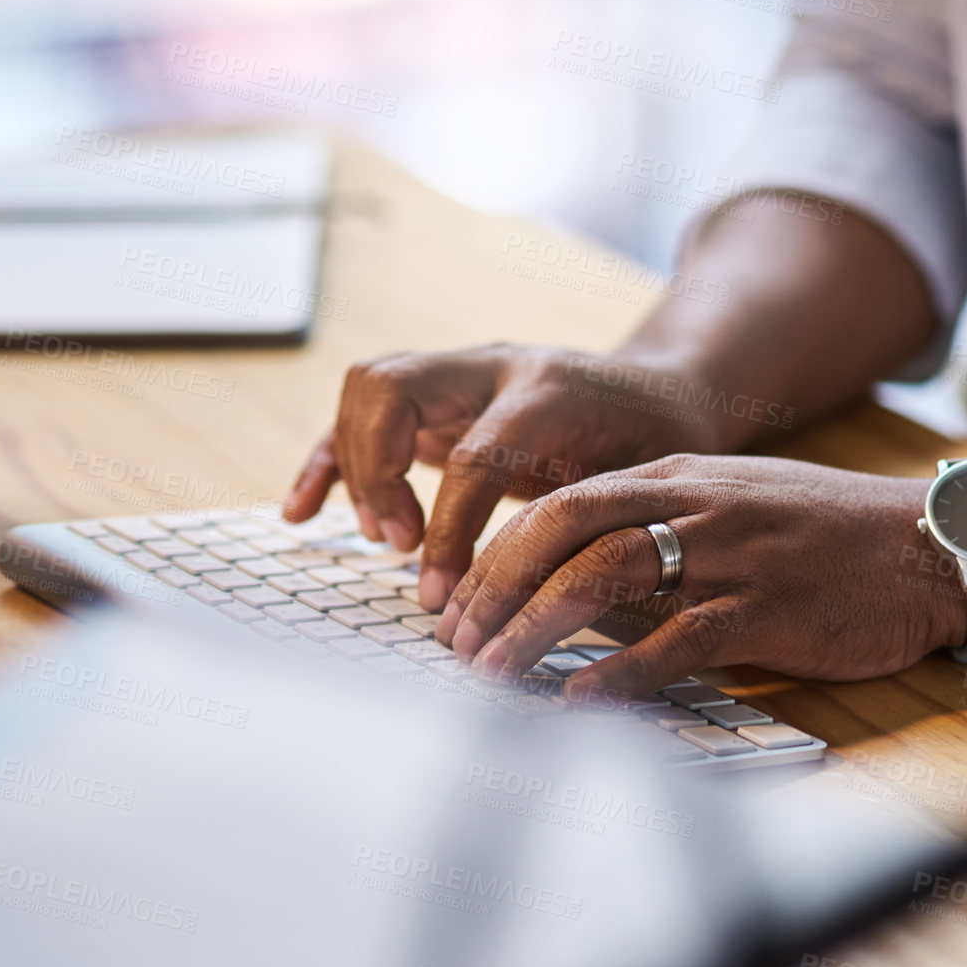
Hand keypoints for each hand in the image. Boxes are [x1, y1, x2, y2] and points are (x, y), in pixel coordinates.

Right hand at [282, 345, 718, 608]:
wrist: (665, 391)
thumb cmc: (661, 446)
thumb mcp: (645, 482)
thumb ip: (593, 524)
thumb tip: (551, 600)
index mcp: (548, 390)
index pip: (472, 454)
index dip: (447, 528)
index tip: (440, 593)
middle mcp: (492, 366)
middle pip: (393, 388)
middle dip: (378, 472)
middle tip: (398, 544)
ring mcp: (458, 374)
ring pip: (369, 388)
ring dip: (354, 465)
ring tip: (381, 537)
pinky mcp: (436, 398)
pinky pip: (363, 416)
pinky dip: (328, 461)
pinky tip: (301, 512)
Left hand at [435, 454, 964, 694]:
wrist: (930, 545)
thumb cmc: (825, 535)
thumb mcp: (730, 511)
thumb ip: (655, 538)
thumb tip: (572, 594)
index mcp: (676, 477)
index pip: (558, 505)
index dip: (496, 555)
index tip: (455, 606)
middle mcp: (693, 504)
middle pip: (563, 531)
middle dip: (495, 588)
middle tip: (452, 644)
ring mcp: (730, 553)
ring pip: (605, 577)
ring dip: (535, 628)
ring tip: (489, 675)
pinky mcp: (768, 608)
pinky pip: (678, 640)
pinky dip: (619, 673)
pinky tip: (579, 704)